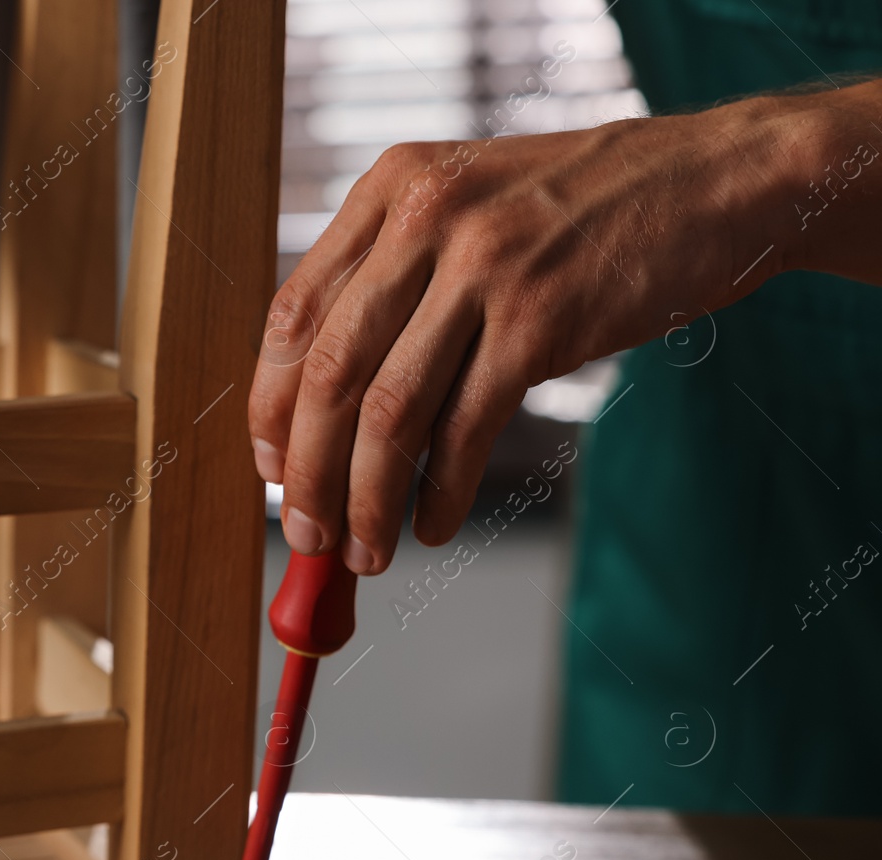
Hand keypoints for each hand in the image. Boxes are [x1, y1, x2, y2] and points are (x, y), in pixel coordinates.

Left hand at [248, 98, 804, 573]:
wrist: (718, 179)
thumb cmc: (587, 206)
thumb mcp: (469, 206)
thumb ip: (397, 276)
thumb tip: (324, 404)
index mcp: (391, 187)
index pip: (293, 313)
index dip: (270, 406)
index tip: (270, 467)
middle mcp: (425, 219)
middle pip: (329, 373)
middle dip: (307, 473)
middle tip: (305, 533)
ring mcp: (483, 268)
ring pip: (388, 412)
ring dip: (365, 499)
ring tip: (364, 552)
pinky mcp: (542, 320)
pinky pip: (464, 430)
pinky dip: (440, 494)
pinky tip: (433, 525)